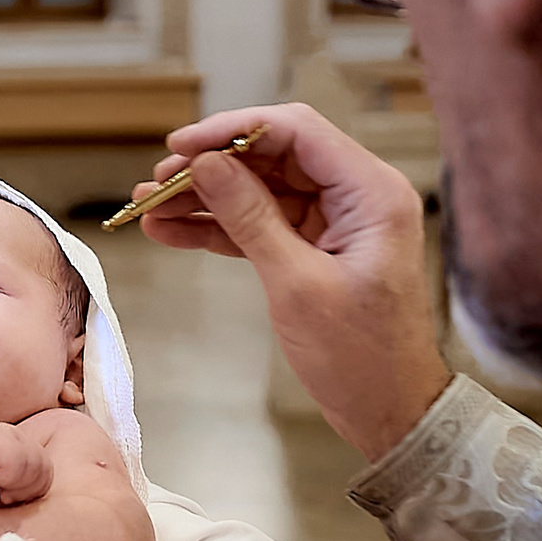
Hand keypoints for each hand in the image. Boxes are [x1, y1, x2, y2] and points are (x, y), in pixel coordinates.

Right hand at [0, 422, 52, 507]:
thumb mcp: (1, 490)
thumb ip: (24, 489)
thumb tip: (43, 502)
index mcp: (21, 446)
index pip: (47, 472)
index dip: (31, 491)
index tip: (6, 497)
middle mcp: (17, 437)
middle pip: (46, 470)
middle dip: (25, 490)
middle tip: (1, 494)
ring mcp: (7, 435)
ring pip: (37, 466)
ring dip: (15, 485)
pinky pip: (18, 463)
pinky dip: (6, 478)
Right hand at [134, 103, 452, 463]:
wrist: (390, 411)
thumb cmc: (362, 357)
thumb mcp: (297, 285)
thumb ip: (250, 218)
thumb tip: (207, 166)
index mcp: (372, 193)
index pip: (296, 131)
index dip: (232, 130)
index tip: (180, 145)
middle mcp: (358, 196)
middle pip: (273, 156)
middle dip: (211, 166)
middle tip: (157, 182)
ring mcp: (337, 222)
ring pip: (261, 190)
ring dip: (206, 198)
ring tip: (151, 208)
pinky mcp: (318, 248)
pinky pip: (262, 224)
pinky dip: (220, 228)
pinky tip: (173, 231)